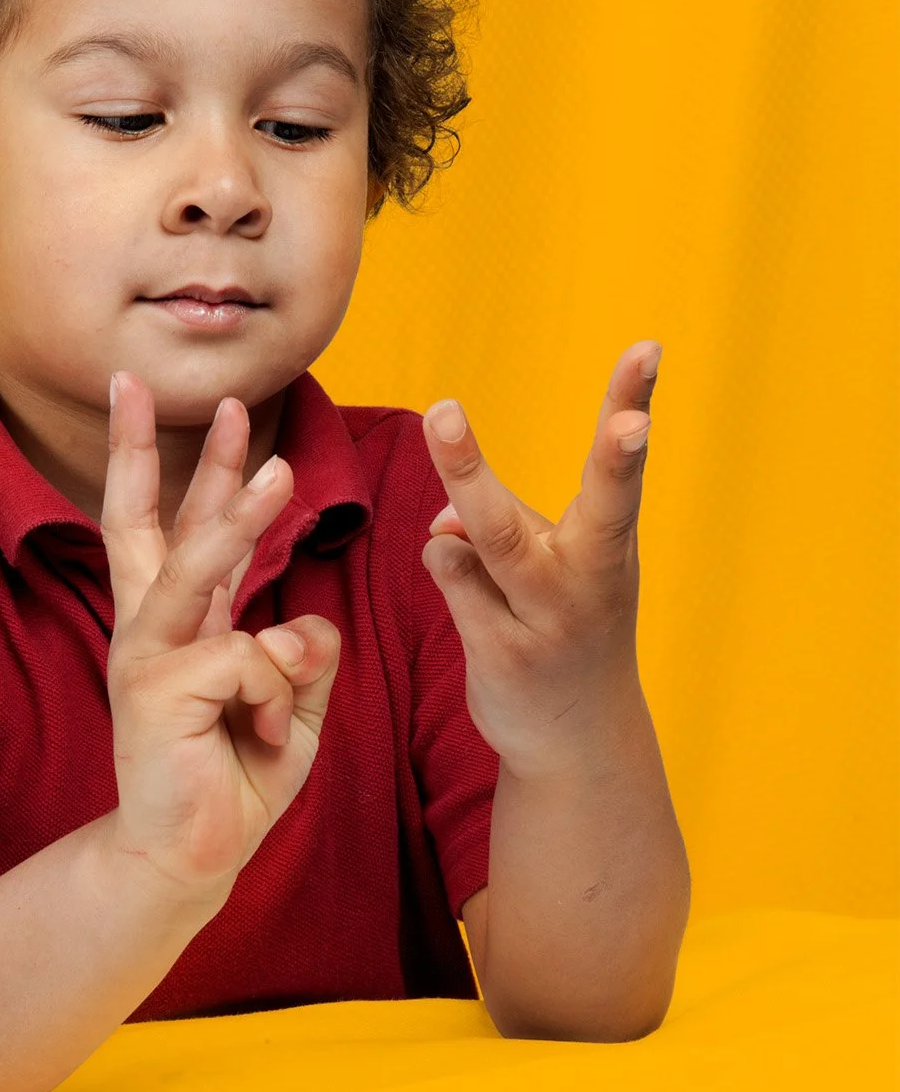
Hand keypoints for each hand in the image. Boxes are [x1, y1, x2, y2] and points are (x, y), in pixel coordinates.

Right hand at [101, 371, 341, 903]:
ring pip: (202, 565)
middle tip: (172, 387)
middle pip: (155, 522)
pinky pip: (251, 659)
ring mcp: (146, 655)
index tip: (187, 401)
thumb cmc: (232, 782)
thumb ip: (307, 661)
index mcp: (182, 626)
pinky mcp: (154, 690)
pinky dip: (275, 696)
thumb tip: (312, 624)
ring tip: (280, 472)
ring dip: (241, 514)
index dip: (185, 465)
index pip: (180, 529)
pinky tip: (256, 737)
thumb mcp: (291, 712)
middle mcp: (153, 628)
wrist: (186, 860)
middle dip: (156, 450)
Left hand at [420, 341, 662, 775]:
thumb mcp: (559, 565)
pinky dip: (449, 559)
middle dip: (505, 466)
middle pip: (523, 517)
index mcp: (608, 543)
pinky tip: (471, 577)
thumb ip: (506, 524)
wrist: (580, 739)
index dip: (632, 403)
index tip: (647, 352)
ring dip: (462, 487)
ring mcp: (539, 621)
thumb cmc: (569, 623)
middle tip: (475, 411)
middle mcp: (581, 579)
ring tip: (448, 416)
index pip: (617, 466)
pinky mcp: (500, 654)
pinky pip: (452, 575)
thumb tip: (445, 519)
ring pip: (482, 542)